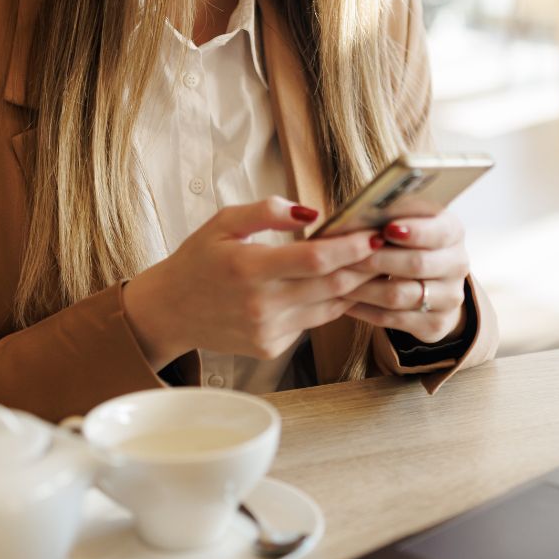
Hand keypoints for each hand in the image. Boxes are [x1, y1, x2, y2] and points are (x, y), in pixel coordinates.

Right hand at [122, 197, 380, 368]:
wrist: (170, 311)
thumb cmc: (197, 261)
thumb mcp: (223, 222)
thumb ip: (266, 212)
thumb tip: (312, 212)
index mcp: (248, 267)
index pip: (314, 259)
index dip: (350, 247)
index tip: (373, 234)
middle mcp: (261, 304)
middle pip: (331, 285)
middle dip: (364, 266)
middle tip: (388, 247)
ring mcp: (268, 330)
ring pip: (329, 307)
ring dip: (354, 286)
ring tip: (374, 264)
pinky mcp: (271, 347)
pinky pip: (312, 322)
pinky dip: (329, 303)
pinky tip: (339, 286)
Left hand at [343, 211, 470, 344]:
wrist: (430, 281)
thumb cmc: (405, 240)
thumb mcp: (406, 221)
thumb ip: (389, 216)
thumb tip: (358, 213)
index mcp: (452, 232)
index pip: (438, 232)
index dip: (414, 232)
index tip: (386, 229)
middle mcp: (457, 265)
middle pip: (417, 265)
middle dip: (376, 260)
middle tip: (344, 257)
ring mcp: (449, 297)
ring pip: (401, 295)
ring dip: (364, 288)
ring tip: (336, 280)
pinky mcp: (436, 324)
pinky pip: (394, 319)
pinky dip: (365, 310)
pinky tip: (344, 301)